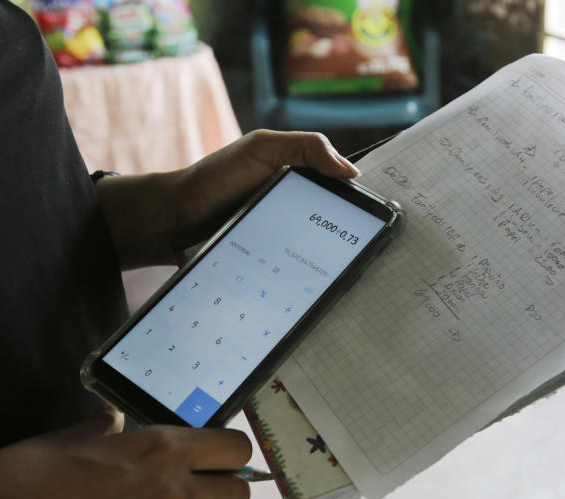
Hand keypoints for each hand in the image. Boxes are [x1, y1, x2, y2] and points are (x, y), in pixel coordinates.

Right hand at [0, 403, 251, 498]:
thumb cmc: (12, 487)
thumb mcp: (60, 443)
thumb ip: (101, 431)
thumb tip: (112, 419)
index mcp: (157, 451)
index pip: (236, 448)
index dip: (228, 454)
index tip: (216, 460)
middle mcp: (170, 497)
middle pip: (238, 496)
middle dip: (217, 494)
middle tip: (188, 497)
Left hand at [98, 130, 359, 268]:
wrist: (173, 221)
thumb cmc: (215, 178)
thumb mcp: (261, 149)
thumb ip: (306, 147)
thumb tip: (351, 171)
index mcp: (301, 179)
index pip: (342, 189)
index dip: (365, 199)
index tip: (391, 213)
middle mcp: (298, 210)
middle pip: (337, 224)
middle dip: (356, 235)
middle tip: (379, 247)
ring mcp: (287, 239)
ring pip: (320, 251)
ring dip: (334, 260)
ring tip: (357, 270)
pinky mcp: (274, 264)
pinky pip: (298, 270)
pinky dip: (310, 276)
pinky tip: (322, 284)